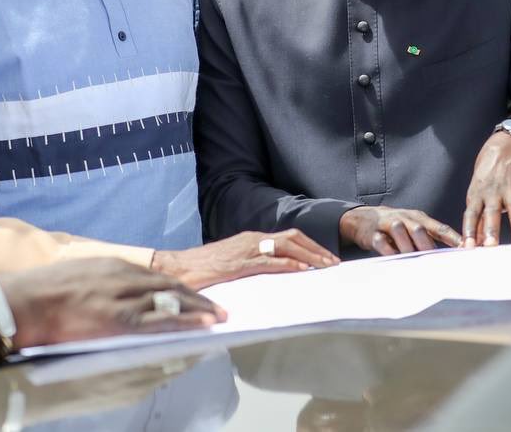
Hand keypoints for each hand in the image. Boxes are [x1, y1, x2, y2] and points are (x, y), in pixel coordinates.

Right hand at [0, 257, 223, 367]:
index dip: (177, 288)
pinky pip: (159, 321)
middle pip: (169, 286)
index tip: (194, 295)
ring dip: (198, 309)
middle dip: (196, 297)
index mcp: (111, 266)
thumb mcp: (75, 276)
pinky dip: (184, 322)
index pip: (154, 277)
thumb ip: (98, 283)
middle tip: (217, 308)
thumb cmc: (39, 294)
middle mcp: (122, 276)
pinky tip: (202, 325)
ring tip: (218, 317)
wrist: (19, 301)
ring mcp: (121, 297)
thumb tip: (108, 296)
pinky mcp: (118, 318)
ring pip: (170, 301)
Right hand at [151, 230, 339, 288]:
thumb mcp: (232, 264)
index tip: (325, 258)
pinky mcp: (239, 263)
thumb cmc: (203, 269)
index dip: (310, 246)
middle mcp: (252, 239)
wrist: (176, 267)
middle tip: (333, 262)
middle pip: (293, 238)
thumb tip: (271, 273)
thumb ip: (251, 265)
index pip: (288, 237)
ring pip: (286, 246)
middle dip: (316, 249)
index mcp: (251, 239)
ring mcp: (246, 249)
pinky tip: (302, 270)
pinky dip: (288, 264)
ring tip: (325, 266)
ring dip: (309, 255)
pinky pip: (269, 261)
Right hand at [339, 205, 461, 254]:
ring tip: (414, 261)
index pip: (439, 227)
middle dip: (428, 246)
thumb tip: (452, 254)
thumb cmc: (396, 225)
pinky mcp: (373, 233)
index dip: (452, 238)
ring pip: (400, 231)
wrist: (363, 218)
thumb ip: (430, 239)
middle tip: (436, 262)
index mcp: (419, 218)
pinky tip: (394, 259)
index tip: (464, 248)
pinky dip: (388, 251)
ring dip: (407, 247)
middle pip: (419, 229)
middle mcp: (405, 218)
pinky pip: (381, 242)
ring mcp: (388, 224)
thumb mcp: (414, 227)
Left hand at [462, 132, 510, 246]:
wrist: (508, 143)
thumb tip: (475, 240)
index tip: (468, 247)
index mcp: (477, 192)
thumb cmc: (489, 169)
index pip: (470, 214)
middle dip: (491, 230)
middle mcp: (493, 190)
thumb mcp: (478, 188)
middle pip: (491, 213)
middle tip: (491, 247)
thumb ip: (478, 214)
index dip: (469, 230)